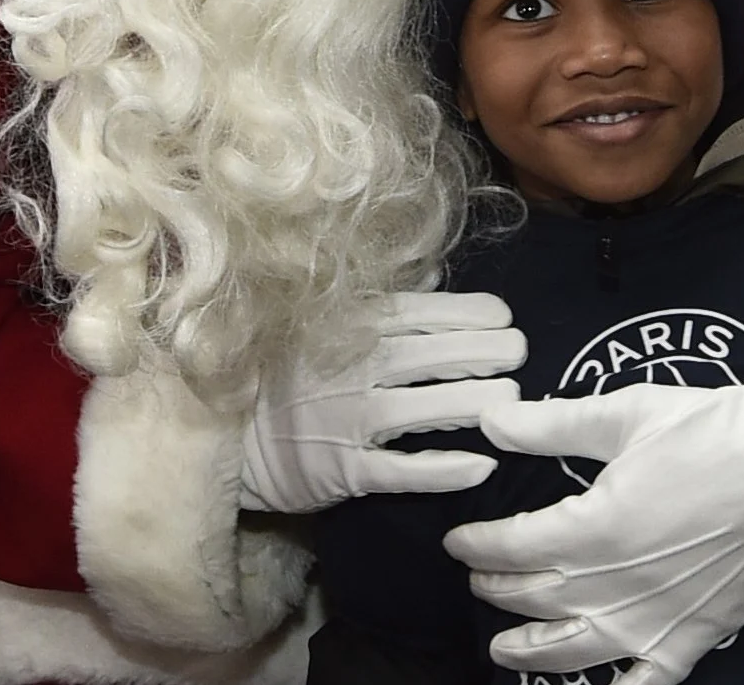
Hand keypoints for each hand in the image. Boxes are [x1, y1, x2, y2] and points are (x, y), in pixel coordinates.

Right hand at [240, 291, 525, 513]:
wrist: (224, 439)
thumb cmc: (284, 378)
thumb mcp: (322, 328)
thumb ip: (379, 303)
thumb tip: (434, 273)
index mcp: (346, 328)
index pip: (420, 313)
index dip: (469, 314)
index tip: (504, 318)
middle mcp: (350, 368)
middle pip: (431, 356)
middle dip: (484, 351)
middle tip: (520, 354)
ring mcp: (346, 420)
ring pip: (423, 408)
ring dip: (473, 403)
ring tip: (511, 403)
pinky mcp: (343, 471)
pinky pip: (402, 470)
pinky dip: (443, 468)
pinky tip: (481, 466)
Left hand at [444, 347, 743, 684]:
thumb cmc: (715, 430)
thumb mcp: (626, 414)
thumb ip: (552, 425)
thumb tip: (490, 423)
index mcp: (593, 529)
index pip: (514, 548)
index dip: (479, 546)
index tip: (458, 542)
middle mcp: (616, 586)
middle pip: (537, 599)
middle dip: (499, 590)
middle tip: (480, 581)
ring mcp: (656, 619)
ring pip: (575, 652)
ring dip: (531, 653)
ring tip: (505, 650)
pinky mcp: (696, 635)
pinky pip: (647, 682)